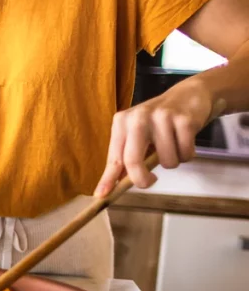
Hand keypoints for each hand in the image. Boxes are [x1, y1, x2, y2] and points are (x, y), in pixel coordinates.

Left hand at [94, 82, 214, 196]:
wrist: (189, 94)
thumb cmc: (160, 121)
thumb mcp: (138, 134)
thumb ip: (128, 156)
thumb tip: (116, 184)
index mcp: (122, 123)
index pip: (114, 157)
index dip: (108, 178)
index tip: (101, 195)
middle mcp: (137, 118)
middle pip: (133, 161)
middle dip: (142, 179)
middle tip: (151, 181)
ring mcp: (161, 117)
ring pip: (166, 161)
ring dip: (173, 161)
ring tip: (174, 145)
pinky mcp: (183, 120)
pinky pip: (185, 154)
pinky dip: (188, 154)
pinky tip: (185, 140)